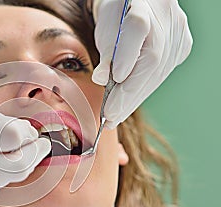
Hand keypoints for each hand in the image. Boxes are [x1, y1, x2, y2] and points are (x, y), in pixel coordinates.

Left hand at [92, 0, 192, 127]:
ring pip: (158, 72)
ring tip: (116, 115)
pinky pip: (162, 74)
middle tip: (110, 116)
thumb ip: (105, 52)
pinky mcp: (182, 45)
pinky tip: (128, 103)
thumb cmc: (117, 17)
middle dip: (128, 93)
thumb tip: (102, 79)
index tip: (115, 81)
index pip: (137, 29)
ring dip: (135, 98)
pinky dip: (143, 91)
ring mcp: (177, 32)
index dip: (127, 56)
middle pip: (150, 59)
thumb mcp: (105, 29)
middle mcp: (165, 17)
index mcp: (141, 4)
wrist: (138, 5)